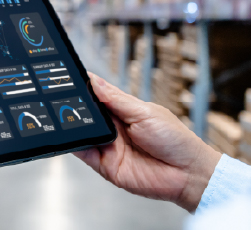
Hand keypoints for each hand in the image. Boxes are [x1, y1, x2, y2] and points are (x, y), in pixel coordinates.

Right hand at [74, 73, 220, 212]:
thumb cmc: (175, 140)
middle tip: (63, 96)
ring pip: (83, 132)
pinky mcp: (105, 165)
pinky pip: (84, 153)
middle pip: (87, 113)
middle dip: (75, 105)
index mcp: (124, 110)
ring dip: (73, 124)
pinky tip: (70, 136)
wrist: (187, 173)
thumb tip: (96, 81)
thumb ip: (117, 100)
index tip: (70, 77)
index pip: (99, 95)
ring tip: (65, 114)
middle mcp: (114, 127)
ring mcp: (108, 146)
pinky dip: (75, 145)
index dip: (85, 86)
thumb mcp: (146, 113)